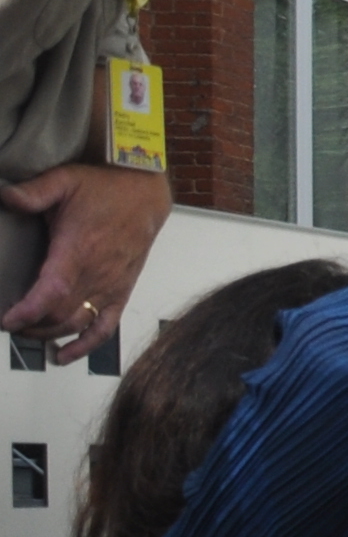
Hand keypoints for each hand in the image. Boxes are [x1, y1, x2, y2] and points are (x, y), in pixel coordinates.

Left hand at [0, 161, 167, 356]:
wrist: (145, 195)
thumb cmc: (104, 188)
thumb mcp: (64, 181)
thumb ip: (33, 191)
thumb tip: (5, 196)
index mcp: (79, 250)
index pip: (52, 292)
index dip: (29, 311)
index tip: (8, 320)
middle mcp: (97, 275)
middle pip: (60, 315)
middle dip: (31, 325)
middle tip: (11, 322)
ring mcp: (111, 287)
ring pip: (77, 324)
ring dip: (50, 335)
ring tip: (28, 333)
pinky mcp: (121, 292)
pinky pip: (104, 327)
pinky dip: (85, 345)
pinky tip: (64, 355)